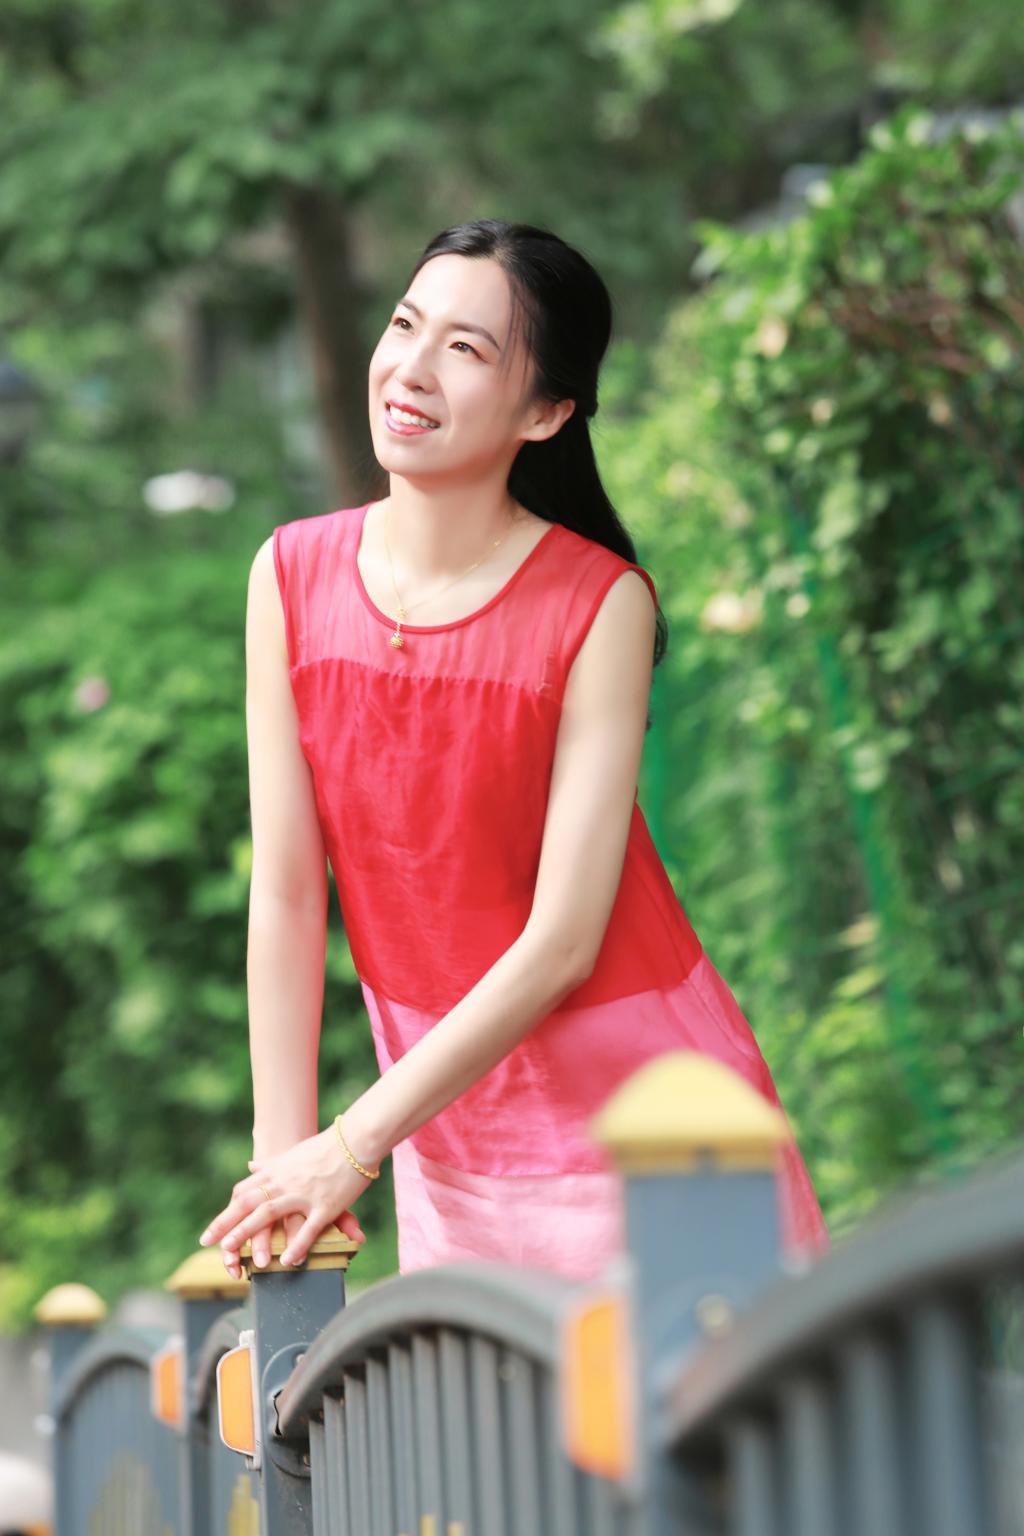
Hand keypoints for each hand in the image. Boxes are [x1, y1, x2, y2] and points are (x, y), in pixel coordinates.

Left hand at [199, 1125, 373, 1272]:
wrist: (356, 1139)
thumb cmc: (326, 1146)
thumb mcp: (292, 1154)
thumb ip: (271, 1164)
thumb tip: (251, 1166)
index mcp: (277, 1171)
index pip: (244, 1193)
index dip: (226, 1213)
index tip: (211, 1231)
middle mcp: (284, 1182)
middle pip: (248, 1203)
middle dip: (226, 1224)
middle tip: (208, 1242)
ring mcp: (303, 1193)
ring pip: (269, 1213)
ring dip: (248, 1232)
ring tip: (232, 1251)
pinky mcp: (325, 1204)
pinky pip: (308, 1228)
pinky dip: (296, 1245)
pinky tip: (286, 1261)